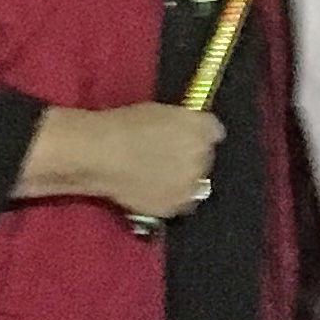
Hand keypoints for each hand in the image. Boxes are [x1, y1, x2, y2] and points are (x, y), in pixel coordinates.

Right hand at [21, 101, 223, 225]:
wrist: (104, 154)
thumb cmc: (127, 124)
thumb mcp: (161, 111)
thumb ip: (183, 122)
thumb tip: (191, 129)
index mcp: (202, 128)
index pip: (214, 131)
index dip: (199, 134)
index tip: (186, 136)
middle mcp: (202, 158)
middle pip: (206, 159)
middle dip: (192, 157)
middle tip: (169, 156)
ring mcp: (189, 186)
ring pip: (196, 184)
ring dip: (184, 180)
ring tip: (160, 176)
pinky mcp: (174, 207)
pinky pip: (179, 202)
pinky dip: (170, 197)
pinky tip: (152, 189)